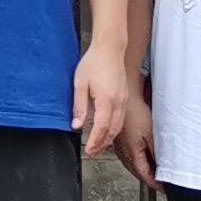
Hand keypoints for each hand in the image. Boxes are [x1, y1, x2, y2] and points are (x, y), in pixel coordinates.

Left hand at [70, 43, 136, 159]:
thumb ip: (79, 106)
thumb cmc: (94, 62)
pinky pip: (121, 119)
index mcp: (106, 99)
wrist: (110, 48)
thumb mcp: (80, 84)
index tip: (88, 150)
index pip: (101, 127)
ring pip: (118, 126)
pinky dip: (114, 129)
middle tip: (92, 152)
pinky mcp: (124, 97)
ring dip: (109, 138)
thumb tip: (76, 125)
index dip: (95, 141)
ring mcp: (123, 100)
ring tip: (98, 145)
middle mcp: (118, 102)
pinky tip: (107, 131)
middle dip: (102, 144)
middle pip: (112, 131)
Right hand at [114, 89, 157, 190]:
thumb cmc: (135, 112)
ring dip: (143, 170)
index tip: (162, 188)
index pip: (145, 175)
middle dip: (149, 179)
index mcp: (132, 154)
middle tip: (160, 183)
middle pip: (138, 172)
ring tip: (154, 171)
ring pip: (132, 164)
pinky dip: (137, 160)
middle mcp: (124, 152)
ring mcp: (121, 146)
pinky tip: (142, 156)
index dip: (155, 184)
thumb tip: (162, 166)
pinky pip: (129, 155)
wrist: (125, 98)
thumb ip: (156, 152)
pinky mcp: (120, 140)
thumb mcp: (151, 135)